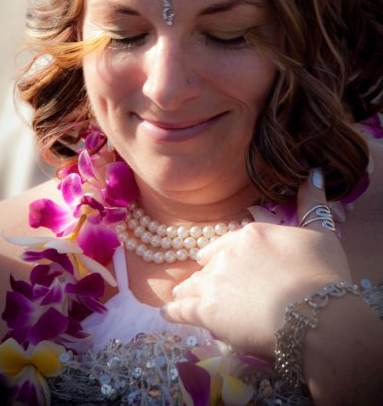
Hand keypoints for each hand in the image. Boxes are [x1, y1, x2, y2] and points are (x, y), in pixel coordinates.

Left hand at [161, 170, 351, 357]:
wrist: (317, 316)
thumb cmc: (323, 276)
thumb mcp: (322, 234)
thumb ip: (312, 204)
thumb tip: (313, 173)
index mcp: (251, 234)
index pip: (226, 242)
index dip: (220, 253)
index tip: (214, 260)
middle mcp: (227, 255)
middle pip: (208, 264)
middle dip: (205, 273)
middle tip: (202, 283)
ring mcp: (214, 282)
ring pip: (192, 284)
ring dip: (187, 291)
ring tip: (180, 297)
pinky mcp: (208, 312)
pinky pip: (182, 310)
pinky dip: (174, 312)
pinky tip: (167, 314)